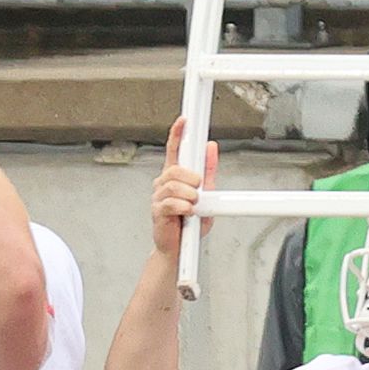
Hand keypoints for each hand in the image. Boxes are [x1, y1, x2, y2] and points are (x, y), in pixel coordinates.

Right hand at [151, 119, 216, 253]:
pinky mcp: (157, 211)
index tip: (184, 121)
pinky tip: (187, 212)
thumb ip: (208, 170)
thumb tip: (211, 148)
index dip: (177, 134)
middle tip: (198, 191)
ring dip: (190, 195)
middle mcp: (163, 184)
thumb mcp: (206, 193)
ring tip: (193, 205)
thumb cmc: (189, 222)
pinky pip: (171, 203)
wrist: (180, 248)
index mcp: (174, 176)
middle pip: (176, 168)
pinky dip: (184, 207)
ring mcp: (158, 197)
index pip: (173, 150)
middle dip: (192, 178)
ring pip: (174, 185)